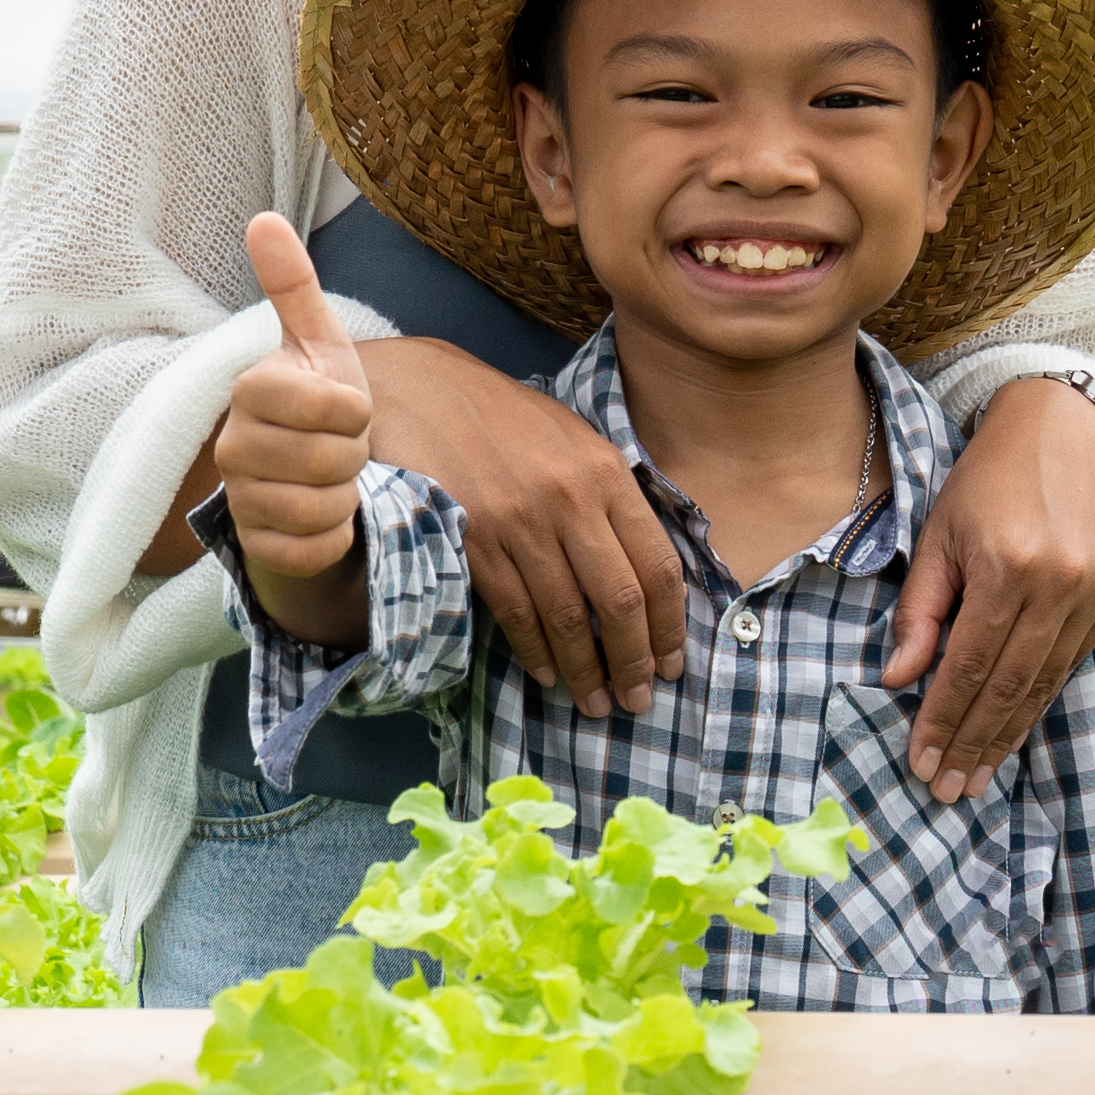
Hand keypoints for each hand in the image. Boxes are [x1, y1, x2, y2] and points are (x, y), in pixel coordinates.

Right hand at [204, 214, 378, 630]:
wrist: (310, 480)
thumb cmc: (320, 405)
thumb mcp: (319, 343)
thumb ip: (294, 285)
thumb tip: (263, 218)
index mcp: (250, 390)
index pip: (330, 406)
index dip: (355, 411)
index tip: (345, 409)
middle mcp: (232, 447)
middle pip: (329, 462)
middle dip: (354, 457)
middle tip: (342, 448)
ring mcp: (240, 501)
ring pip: (322, 508)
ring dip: (345, 497)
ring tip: (330, 481)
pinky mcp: (257, 548)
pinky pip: (315, 549)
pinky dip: (334, 538)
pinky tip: (320, 518)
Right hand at [352, 330, 690, 711]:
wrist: (422, 392)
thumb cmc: (504, 418)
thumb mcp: (573, 439)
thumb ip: (611, 495)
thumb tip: (644, 565)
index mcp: (606, 473)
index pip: (657, 564)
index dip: (670, 625)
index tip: (672, 663)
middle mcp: (569, 500)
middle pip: (619, 601)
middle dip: (633, 661)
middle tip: (638, 699)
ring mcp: (519, 524)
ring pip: (566, 617)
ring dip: (584, 670)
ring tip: (596, 702)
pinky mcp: (473, 542)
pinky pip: (515, 612)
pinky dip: (535, 651)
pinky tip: (549, 674)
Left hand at [877, 375, 1094, 799]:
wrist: (1066, 424)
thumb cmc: (987, 478)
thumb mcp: (938, 534)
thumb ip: (921, 611)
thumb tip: (899, 680)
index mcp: (1008, 566)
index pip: (969, 667)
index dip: (943, 722)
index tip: (922, 764)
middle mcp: (1060, 583)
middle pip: (1010, 686)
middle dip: (975, 744)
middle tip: (948, 790)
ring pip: (1047, 682)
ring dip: (1010, 734)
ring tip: (980, 775)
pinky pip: (1074, 660)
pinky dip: (1043, 697)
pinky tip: (1016, 727)